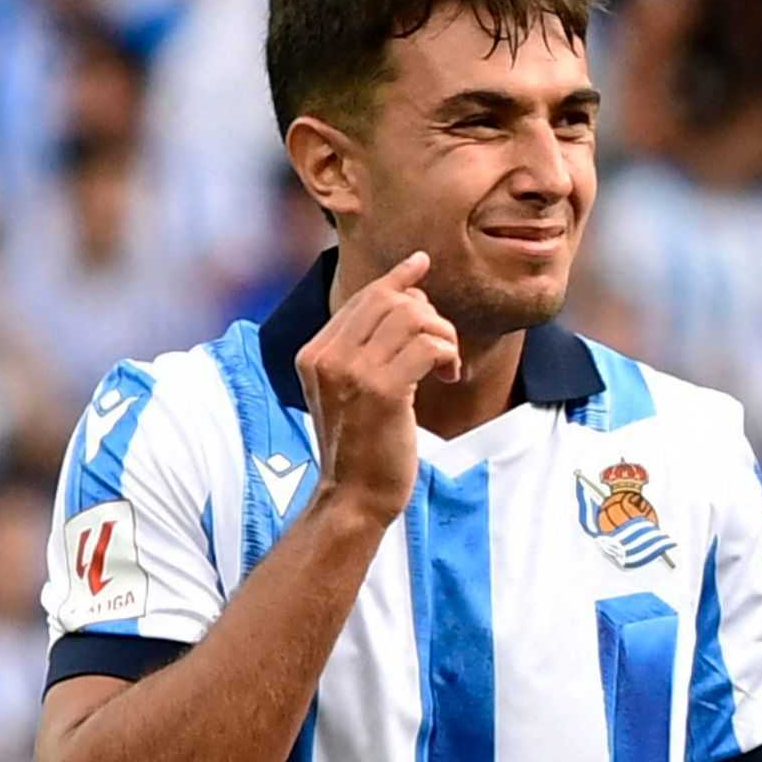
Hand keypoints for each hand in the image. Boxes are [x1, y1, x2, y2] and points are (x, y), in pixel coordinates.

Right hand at [295, 251, 460, 525]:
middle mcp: (327, 357)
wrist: (354, 498)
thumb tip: (404, 292)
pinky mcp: (383, 391)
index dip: (398, 280)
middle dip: (427, 314)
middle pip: (389, 299)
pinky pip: (429, 345)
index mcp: (313, 354)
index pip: (362, 297)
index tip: (421, 264)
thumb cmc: (361, 446)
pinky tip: (448, 376)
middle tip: (439, 346)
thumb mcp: (347, 390)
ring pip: (413, 317)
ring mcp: (352, 373)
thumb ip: (361, 347)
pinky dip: (448, 354)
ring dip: (443, 336)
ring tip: (445, 364)